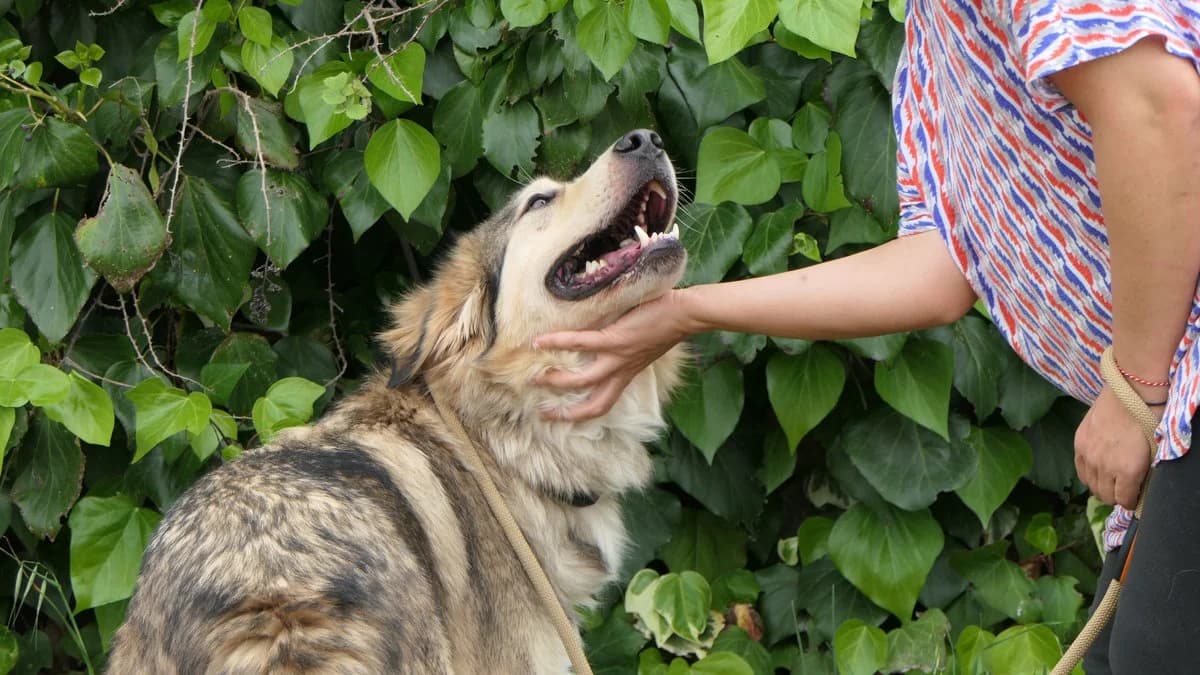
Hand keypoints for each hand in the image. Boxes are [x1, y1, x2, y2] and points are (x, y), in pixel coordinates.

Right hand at [532, 290, 689, 420]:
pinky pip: (579, 344)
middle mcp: (621, 372)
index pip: (604, 403)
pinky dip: (558, 342)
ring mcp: (617, 358)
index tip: (564, 416)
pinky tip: (540, 341)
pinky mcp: (614, 340)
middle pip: (593, 406)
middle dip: (567, 414)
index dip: (583, 415)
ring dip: (556, 382)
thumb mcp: (642, 347)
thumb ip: (624, 352)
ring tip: (535, 378)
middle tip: (543, 413)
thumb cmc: (665, 325)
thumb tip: (605, 344)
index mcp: (627, 375)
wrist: (684, 315)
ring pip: (582, 381)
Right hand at [1074, 384, 1159, 508]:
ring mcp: (1088, 455)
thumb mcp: (1152, 454)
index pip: (1123, 500)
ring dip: (1100, 486)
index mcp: (1127, 471)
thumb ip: (1141, 474)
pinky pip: (1080, 470)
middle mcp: (1104, 467)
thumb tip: (1136, 487)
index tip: (1134, 498)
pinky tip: (1096, 470)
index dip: (1130, 502)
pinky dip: (1088, 474)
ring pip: (1090, 485)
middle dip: (1115, 496)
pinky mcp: (1078, 444)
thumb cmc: (1148, 422)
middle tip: (1122, 490)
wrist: (1130, 394)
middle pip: (1105, 495)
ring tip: (1109, 481)